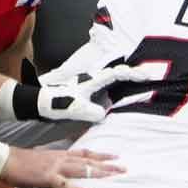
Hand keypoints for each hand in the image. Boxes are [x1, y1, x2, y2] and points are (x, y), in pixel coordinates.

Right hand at [0, 146, 122, 187]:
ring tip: (114, 176)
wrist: (5, 159)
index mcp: (60, 154)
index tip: (116, 156)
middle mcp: (61, 158)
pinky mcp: (47, 177)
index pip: (86, 153)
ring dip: (99, 173)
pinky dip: (77, 187)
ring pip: (82, 169)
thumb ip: (55, 161)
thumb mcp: (43, 157)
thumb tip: (62, 166)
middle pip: (89, 161)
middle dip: (107, 165)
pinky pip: (65, 183)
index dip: (102, 155)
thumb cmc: (22, 161)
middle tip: (124, 168)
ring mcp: (55, 167)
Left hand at [37, 65, 152, 121]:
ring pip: (111, 83)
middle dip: (132, 75)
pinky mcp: (86, 93)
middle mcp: (93, 80)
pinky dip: (112, 96)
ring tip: (137, 88)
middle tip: (148, 78)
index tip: (146, 76)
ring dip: (123, 85)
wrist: (40, 102)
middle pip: (117, 74)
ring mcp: (89, 86)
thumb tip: (104, 113)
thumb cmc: (57, 103)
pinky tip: (114, 103)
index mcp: (92, 80)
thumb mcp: (77, 110)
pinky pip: (104, 93)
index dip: (133, 74)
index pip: (117, 74)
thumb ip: (94, 112)